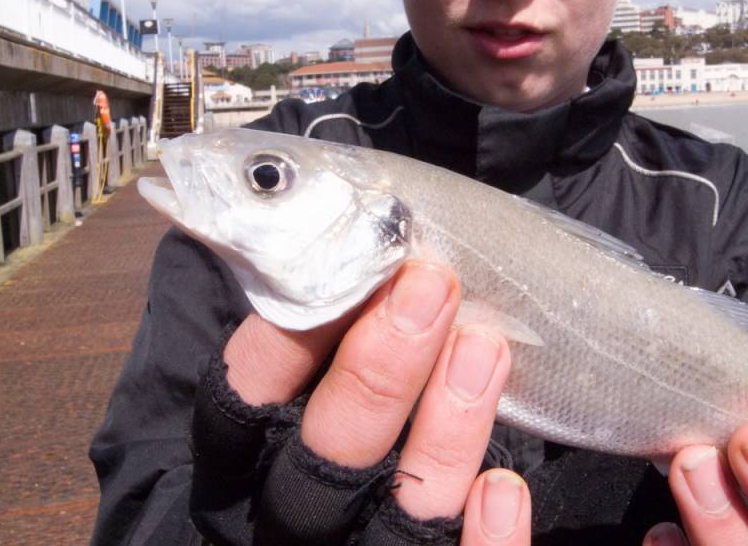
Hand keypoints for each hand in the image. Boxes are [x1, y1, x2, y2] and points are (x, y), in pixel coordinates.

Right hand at [192, 260, 514, 543]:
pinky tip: (505, 486)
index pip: (241, 399)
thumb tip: (362, 231)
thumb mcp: (323, 373)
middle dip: (376, 371)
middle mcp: (292, 518)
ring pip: (399, 508)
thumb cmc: (367, 412)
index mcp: (249, 461)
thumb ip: (328, 324)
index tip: (349, 262)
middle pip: (322, 455)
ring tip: (485, 347)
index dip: (284, 336)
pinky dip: (486, 540)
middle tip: (429, 287)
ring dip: (444, 430)